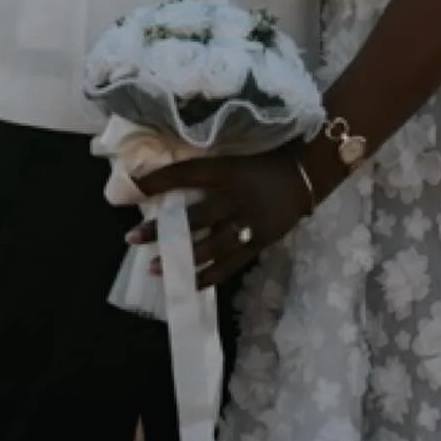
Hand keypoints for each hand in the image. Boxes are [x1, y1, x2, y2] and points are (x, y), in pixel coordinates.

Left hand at [130, 147, 312, 290]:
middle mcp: (238, 198)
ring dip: (181, 259)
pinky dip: (208, 276)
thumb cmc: (266, 160)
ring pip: (211, 246)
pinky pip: (231, 264)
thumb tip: (168, 174)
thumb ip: (209, 169)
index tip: (135, 187)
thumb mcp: (237, 156)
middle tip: (132, 237)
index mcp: (231, 170)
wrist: (307, 174)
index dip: (161, 180)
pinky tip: (188, 283)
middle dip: (163, 229)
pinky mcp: (260, 243)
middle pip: (196, 217)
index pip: (189, 173)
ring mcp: (250, 224)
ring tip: (154, 267)